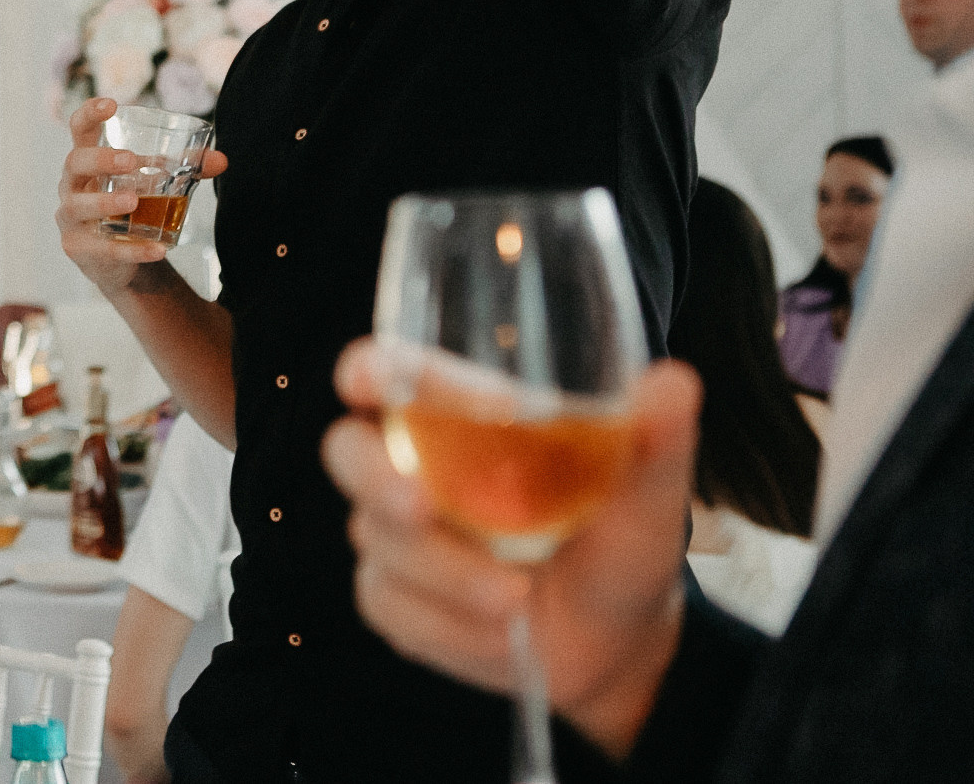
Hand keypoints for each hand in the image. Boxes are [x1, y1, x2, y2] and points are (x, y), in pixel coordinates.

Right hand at [55, 97, 228, 301]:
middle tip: (130, 159)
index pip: (79, 129)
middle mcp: (72, 185)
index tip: (111, 104)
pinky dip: (132, 249)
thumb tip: (220, 160)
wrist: (115, 257)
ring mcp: (71, 218)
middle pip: (74, 163)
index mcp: (89, 161)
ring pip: (78, 206)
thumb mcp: (154, 183)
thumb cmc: (130, 206)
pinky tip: (157, 248)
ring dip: (105, 201)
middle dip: (100, 159)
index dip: (89, 113)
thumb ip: (185, 169)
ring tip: (134, 201)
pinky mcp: (78, 248)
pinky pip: (104, 248)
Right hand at [321, 339, 698, 760]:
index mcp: (457, 416)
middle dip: (374, 478)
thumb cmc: (620, 549)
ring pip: (379, 541)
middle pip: (346, 450)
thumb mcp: (647, 496)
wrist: (615, 646)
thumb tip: (672, 382)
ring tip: (517, 602)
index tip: (377, 380)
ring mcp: (392, 534)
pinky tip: (498, 633)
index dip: (372, 371)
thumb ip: (654, 438)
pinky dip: (447, 624)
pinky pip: (391, 604)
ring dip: (446, 575)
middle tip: (419, 507)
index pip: (386, 372)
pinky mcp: (390, 596)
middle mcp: (410, 465)